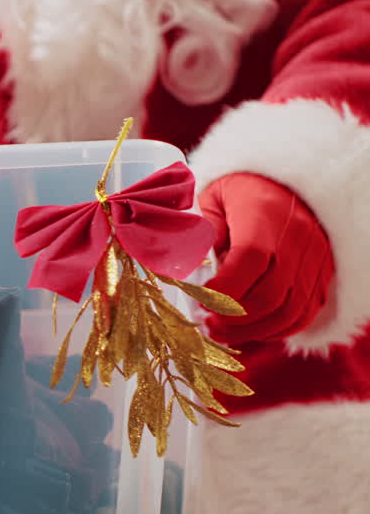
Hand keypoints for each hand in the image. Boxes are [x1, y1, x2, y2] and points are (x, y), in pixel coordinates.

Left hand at [198, 173, 333, 343]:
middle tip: (207, 321)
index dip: (223, 289)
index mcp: (265, 215)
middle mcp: (298, 239)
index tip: (199, 299)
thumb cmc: (241, 191)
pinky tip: (249, 330)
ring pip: (290, 311)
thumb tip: (190, 268)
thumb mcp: (212, 199)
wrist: (290, 182)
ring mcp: (315, 260)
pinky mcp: (323, 274)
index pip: (250, 260)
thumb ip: (202, 232)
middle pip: (270, 294)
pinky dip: (276, 330)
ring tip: (221, 331)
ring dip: (252, 330)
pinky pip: (305, 314)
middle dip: (234, 317)